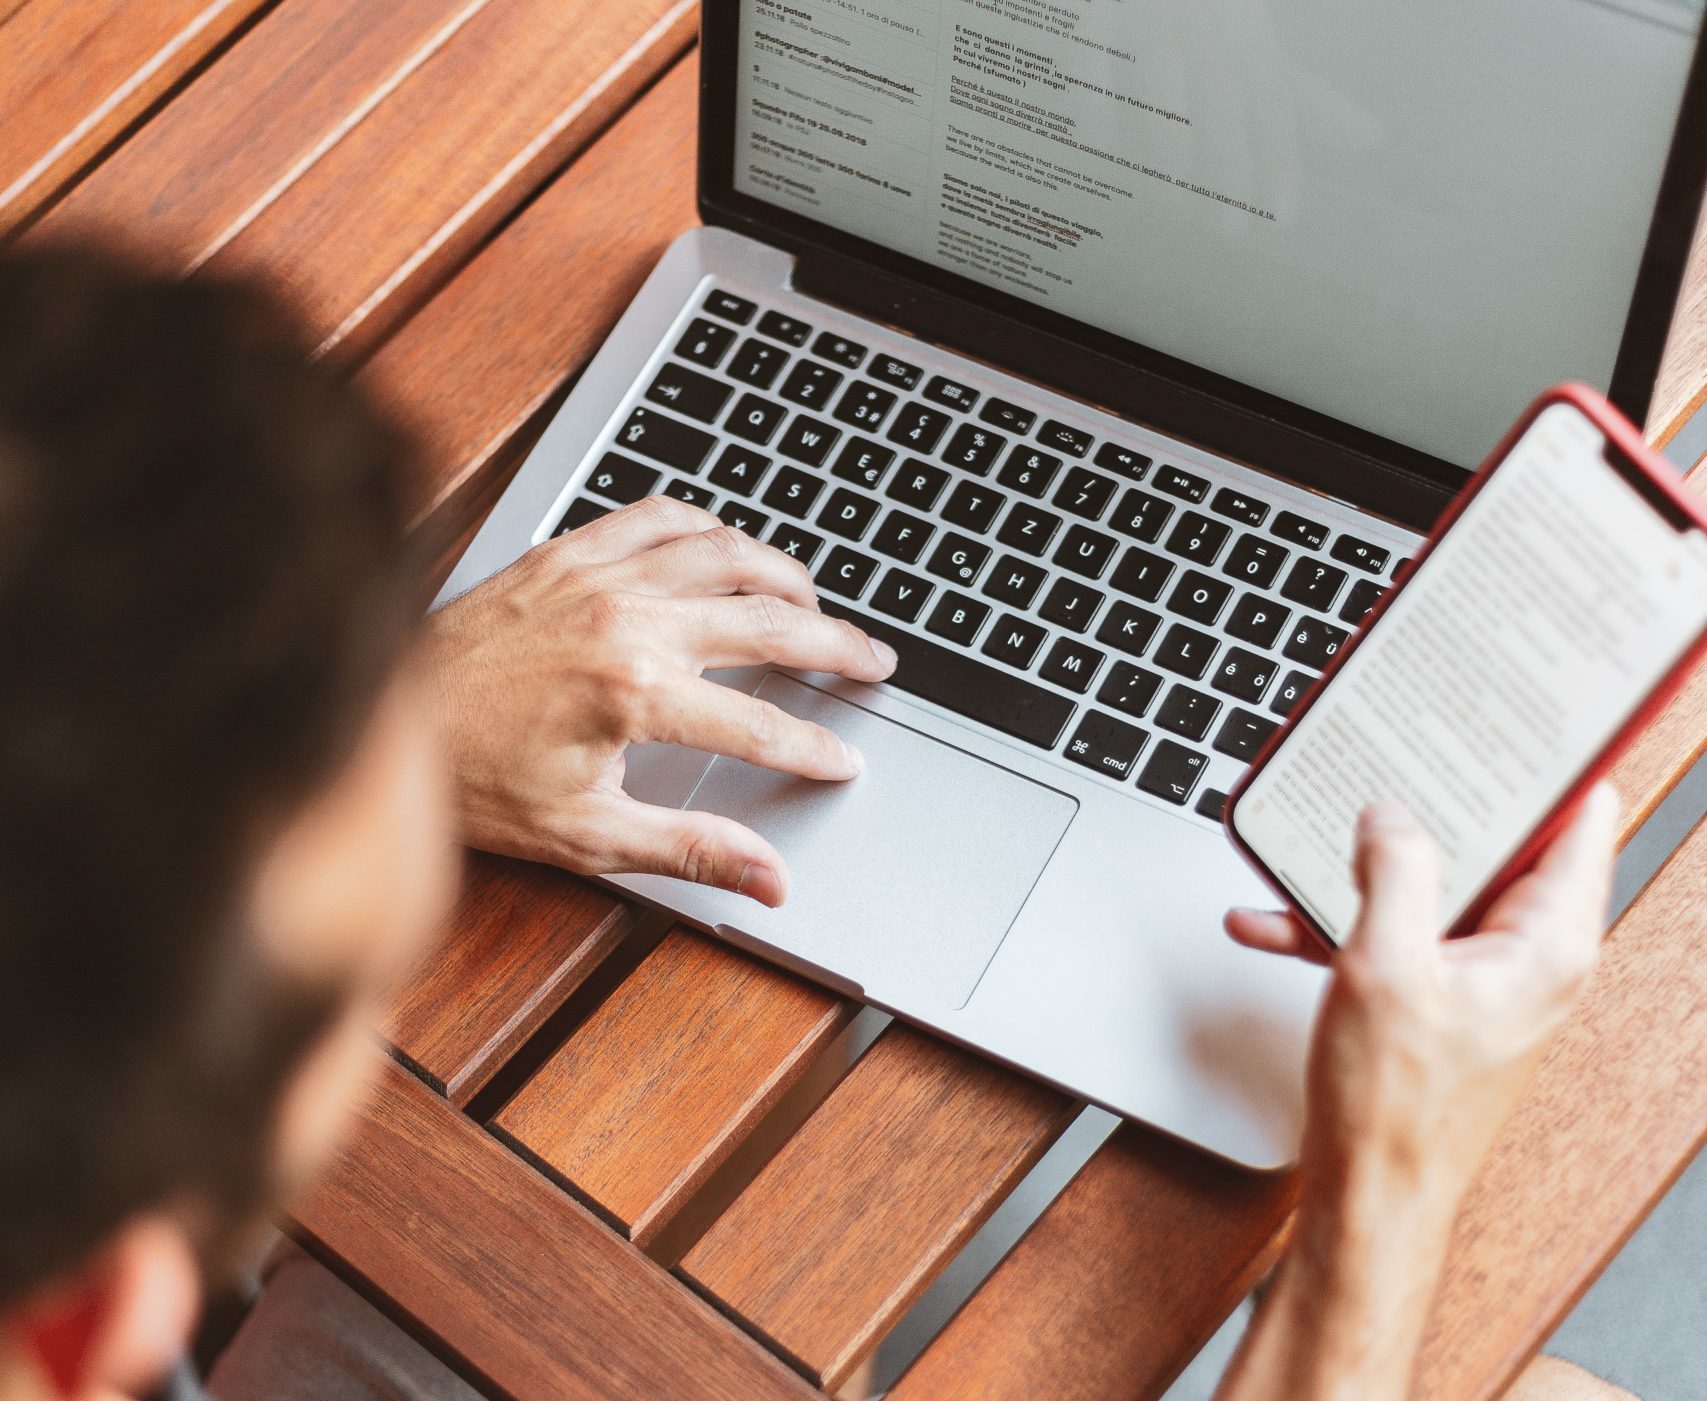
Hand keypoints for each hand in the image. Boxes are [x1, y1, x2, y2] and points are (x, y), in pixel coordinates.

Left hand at [427, 496, 897, 904]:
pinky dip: (706, 526)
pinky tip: (724, 546)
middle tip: (873, 661)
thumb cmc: (473, 781)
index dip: (813, 746)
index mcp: (635, 694)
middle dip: (835, 645)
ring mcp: (597, 576)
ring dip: (784, 573)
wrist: (385, 718)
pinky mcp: (566, 552)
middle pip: (768, 621)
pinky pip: (658, 514)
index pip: (760, 721)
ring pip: (726, 551)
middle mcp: (627, 620)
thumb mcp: (588, 836)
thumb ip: (692, 849)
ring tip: (815, 600)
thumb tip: (768, 880)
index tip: (844, 759)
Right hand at [1226, 786, 1617, 1197]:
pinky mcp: (1438, 995)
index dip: (1555, 761)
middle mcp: (1527, 955)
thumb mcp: (1386, 965)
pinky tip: (1274, 918)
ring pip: (1432, 886)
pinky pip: (1394, 933)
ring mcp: (1482, 975)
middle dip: (1437, 802)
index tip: (1526, 715)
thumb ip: (1394, 871)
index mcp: (1546, 942)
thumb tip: (1392, 815)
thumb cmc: (1397, 1106)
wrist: (1369, 1193)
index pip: (1578, 821)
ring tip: (1312, 843)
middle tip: (1399, 754)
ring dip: (1366, 866)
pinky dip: (1339, 920)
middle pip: (1495, 844)